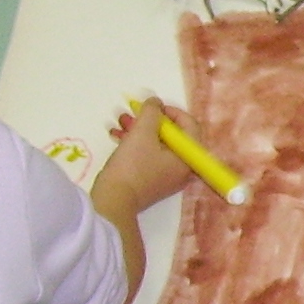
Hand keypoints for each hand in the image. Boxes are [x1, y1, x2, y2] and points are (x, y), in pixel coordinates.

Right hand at [89, 98, 197, 220]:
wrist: (113, 201)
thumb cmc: (132, 165)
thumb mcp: (142, 132)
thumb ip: (151, 112)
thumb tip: (156, 102)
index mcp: (189, 157)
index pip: (190, 126)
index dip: (171, 111)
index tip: (152, 106)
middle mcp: (183, 168)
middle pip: (172, 134)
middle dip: (150, 120)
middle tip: (132, 112)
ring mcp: (167, 176)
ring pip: (156, 144)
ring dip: (139, 129)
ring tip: (120, 121)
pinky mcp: (151, 181)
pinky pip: (148, 155)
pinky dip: (135, 143)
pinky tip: (117, 135)